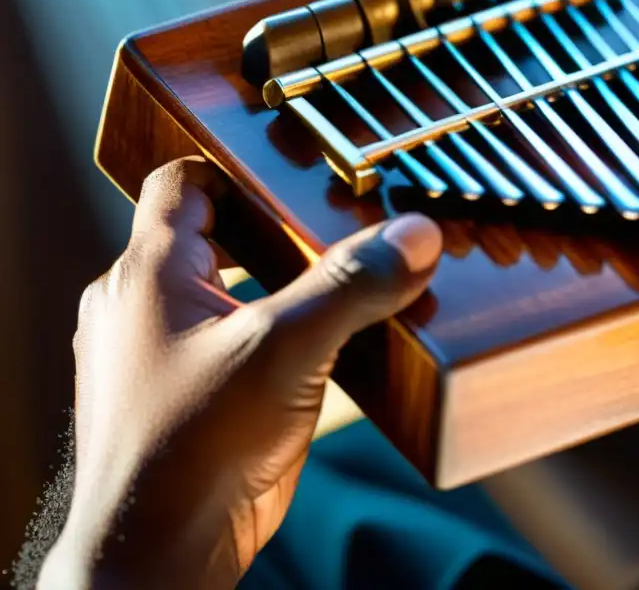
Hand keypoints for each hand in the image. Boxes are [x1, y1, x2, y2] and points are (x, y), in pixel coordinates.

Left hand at [37, 158, 441, 588]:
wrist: (156, 558)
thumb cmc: (192, 450)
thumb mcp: (284, 350)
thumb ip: (351, 286)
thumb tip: (415, 236)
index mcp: (148, 276)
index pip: (183, 184)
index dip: (236, 169)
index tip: (291, 171)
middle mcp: (141, 309)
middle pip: (208, 237)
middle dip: (270, 230)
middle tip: (330, 228)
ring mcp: (159, 357)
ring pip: (221, 293)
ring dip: (273, 286)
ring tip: (333, 285)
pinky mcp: (184, 400)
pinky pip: (227, 344)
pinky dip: (268, 335)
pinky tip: (315, 350)